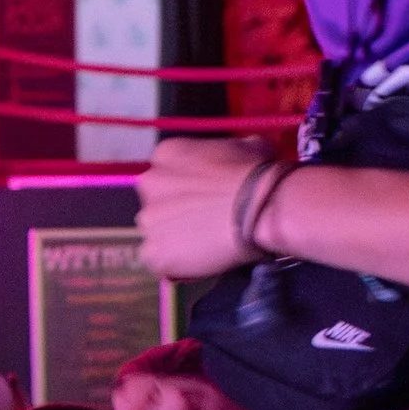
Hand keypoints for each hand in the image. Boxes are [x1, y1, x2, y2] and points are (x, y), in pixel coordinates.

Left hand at [134, 136, 269, 284]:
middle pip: (157, 202)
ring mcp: (149, 220)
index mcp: (166, 154)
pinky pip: (159, 261)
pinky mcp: (154, 252)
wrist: (259, 209)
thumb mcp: (248, 146)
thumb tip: (248, 149)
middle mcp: (149, 183)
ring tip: (203, 245)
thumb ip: (233, 149)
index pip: (167, 173)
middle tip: (204, 222)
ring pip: (157, 232)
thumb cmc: (255, 175)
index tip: (205, 198)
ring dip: (174, 238)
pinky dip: (175, 263)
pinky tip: (197, 261)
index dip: (187, 188)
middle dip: (176, 213)